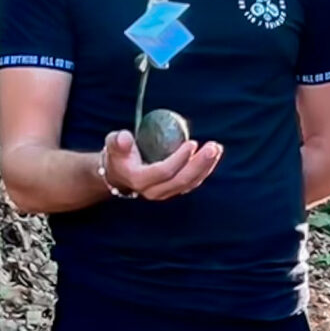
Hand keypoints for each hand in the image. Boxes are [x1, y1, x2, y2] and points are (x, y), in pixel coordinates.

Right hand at [100, 129, 221, 200]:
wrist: (119, 173)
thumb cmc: (118, 154)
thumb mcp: (113, 144)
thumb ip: (118, 142)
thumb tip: (125, 137)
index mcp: (140, 180)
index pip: (164, 171)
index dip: (180, 159)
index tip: (192, 143)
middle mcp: (154, 191)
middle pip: (182, 180)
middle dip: (200, 164)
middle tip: (214, 146)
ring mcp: (165, 192)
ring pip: (189, 183)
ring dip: (206, 167)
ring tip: (216, 148)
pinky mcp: (174, 190)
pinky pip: (191, 182)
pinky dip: (203, 170)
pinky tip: (212, 156)